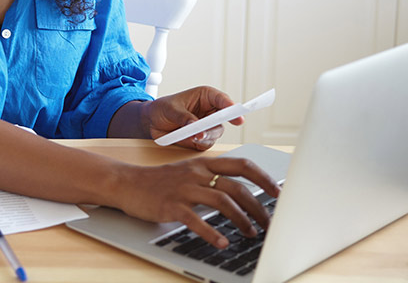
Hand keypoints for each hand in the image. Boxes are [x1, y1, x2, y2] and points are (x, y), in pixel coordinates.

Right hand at [114, 156, 280, 248]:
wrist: (128, 183)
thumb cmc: (160, 181)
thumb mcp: (189, 172)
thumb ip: (212, 178)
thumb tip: (242, 194)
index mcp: (204, 163)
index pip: (242, 165)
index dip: (264, 178)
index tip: (279, 193)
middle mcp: (197, 173)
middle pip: (237, 187)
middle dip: (258, 207)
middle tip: (269, 223)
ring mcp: (184, 188)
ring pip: (222, 201)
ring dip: (242, 220)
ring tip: (251, 233)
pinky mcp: (171, 205)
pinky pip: (196, 220)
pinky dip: (212, 232)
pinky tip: (222, 242)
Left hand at [145, 87, 243, 150]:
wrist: (151, 122)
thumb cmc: (162, 108)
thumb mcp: (171, 109)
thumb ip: (184, 117)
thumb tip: (196, 128)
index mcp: (205, 97)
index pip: (222, 99)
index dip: (231, 106)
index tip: (237, 114)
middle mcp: (210, 111)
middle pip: (223, 119)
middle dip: (215, 126)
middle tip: (206, 131)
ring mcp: (207, 126)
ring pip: (216, 133)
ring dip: (206, 136)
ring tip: (193, 136)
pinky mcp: (201, 139)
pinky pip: (206, 144)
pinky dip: (200, 144)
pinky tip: (190, 140)